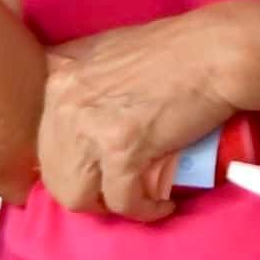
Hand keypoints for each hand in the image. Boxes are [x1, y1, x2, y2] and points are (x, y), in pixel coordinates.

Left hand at [39, 2, 252, 222]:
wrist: (216, 52)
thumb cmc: (173, 49)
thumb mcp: (108, 52)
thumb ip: (83, 78)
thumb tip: (75, 111)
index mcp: (58, 81)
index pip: (44, 144)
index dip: (70, 164)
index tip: (95, 170)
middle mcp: (65, 103)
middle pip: (56, 175)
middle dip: (86, 192)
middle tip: (117, 190)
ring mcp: (90, 126)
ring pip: (79, 196)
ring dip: (108, 206)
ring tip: (135, 199)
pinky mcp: (122, 149)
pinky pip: (122, 201)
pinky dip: (144, 211)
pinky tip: (161, 206)